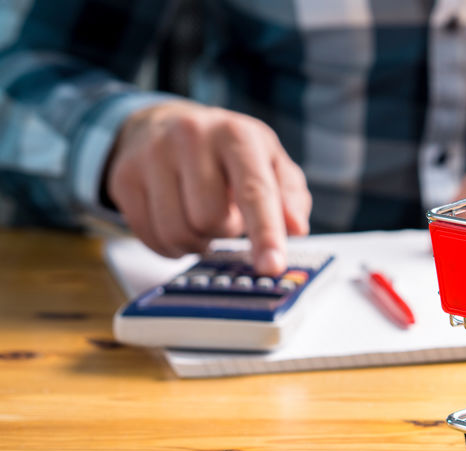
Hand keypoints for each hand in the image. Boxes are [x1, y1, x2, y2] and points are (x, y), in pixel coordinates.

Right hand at [106, 100, 311, 274]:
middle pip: (211, 220)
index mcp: (236, 134)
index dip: (265, 234)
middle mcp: (191, 136)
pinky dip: (171, 243)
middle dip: (223, 229)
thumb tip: (296, 228)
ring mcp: (151, 154)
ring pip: (179, 233)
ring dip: (197, 240)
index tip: (271, 266)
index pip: (254, 191)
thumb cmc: (228, 152)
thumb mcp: (270, 162)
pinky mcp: (123, 177)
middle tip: (224, 211)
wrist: (165, 124)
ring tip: (200, 213)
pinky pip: (151, 239)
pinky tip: (176, 218)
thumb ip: (290, 196)